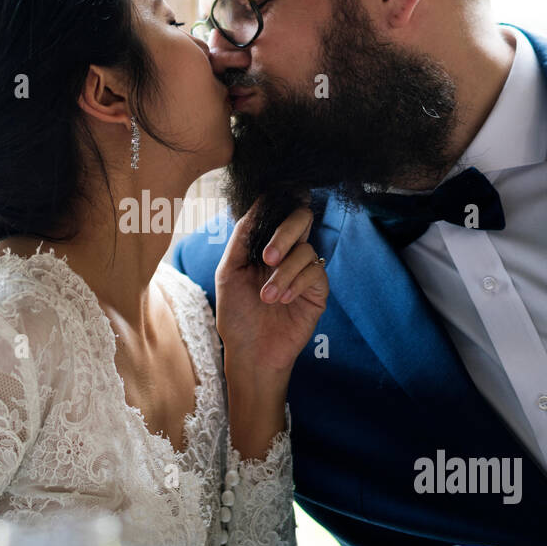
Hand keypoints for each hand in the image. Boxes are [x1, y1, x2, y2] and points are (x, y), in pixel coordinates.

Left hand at [214, 200, 328, 377]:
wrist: (249, 352)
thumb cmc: (236, 314)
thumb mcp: (229, 272)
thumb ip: (242, 238)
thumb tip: (256, 206)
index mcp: (265, 244)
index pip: (279, 212)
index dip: (283, 199)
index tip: (281, 193)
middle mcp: (287, 253)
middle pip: (301, 219)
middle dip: (284, 233)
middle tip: (267, 258)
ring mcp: (304, 271)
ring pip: (306, 250)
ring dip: (283, 273)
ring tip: (266, 297)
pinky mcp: (317, 291)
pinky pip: (316, 272)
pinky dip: (296, 283)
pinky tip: (282, 300)